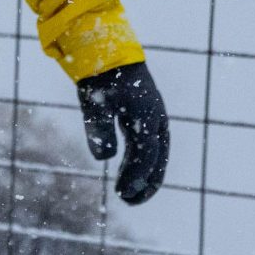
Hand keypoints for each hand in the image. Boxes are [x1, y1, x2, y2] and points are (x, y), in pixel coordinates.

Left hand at [78, 61, 168, 204]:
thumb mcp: (96, 103)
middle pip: (158, 159)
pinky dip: (141, 164)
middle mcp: (157, 120)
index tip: (122, 193)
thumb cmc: (101, 79)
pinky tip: (127, 175)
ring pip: (156, 156)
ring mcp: (155, 120)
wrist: (108, 53)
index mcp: (148, 117)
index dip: (136, 176)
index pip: (146, 155)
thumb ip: (100, 129)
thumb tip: (104, 158)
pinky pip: (149, 148)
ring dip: (145, 177)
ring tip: (130, 197)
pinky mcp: (147, 120)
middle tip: (128, 201)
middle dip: (146, 183)